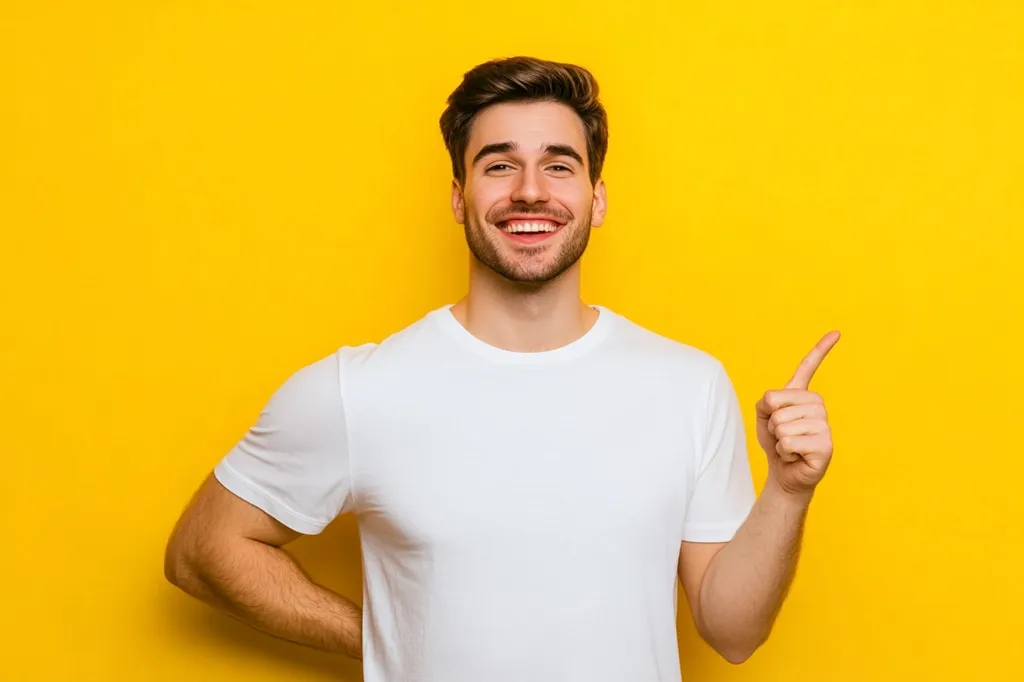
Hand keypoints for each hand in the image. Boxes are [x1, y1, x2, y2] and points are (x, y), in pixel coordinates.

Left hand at [756, 331, 840, 497]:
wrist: (784, 472)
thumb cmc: (776, 442)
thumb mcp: (764, 416)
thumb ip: (767, 401)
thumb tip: (775, 399)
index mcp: (803, 395)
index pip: (809, 367)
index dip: (821, 349)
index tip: (836, 332)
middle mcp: (818, 406)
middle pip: (777, 405)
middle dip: (772, 424)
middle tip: (783, 436)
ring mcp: (825, 425)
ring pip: (782, 424)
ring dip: (778, 440)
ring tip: (789, 446)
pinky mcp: (826, 445)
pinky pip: (789, 441)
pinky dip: (784, 452)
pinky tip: (795, 456)